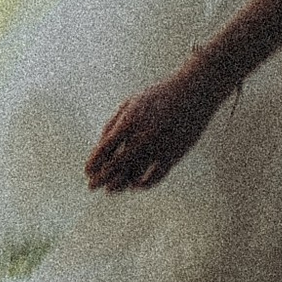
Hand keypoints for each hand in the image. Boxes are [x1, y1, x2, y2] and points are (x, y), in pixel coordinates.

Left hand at [86, 55, 227, 195]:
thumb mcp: (132, 102)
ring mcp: (158, 148)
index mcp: (130, 121)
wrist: (194, 92)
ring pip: (134, 176)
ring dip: (119, 184)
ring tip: (111, 189)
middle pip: (115, 166)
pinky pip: (155, 178)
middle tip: (92, 186)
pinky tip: (135, 186)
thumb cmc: (159, 96)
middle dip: (100, 178)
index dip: (93, 162)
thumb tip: (101, 145)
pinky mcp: (174, 156)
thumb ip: (114, 123)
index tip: (87, 171)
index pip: (105, 148)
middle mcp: (142, 137)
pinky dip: (143, 185)